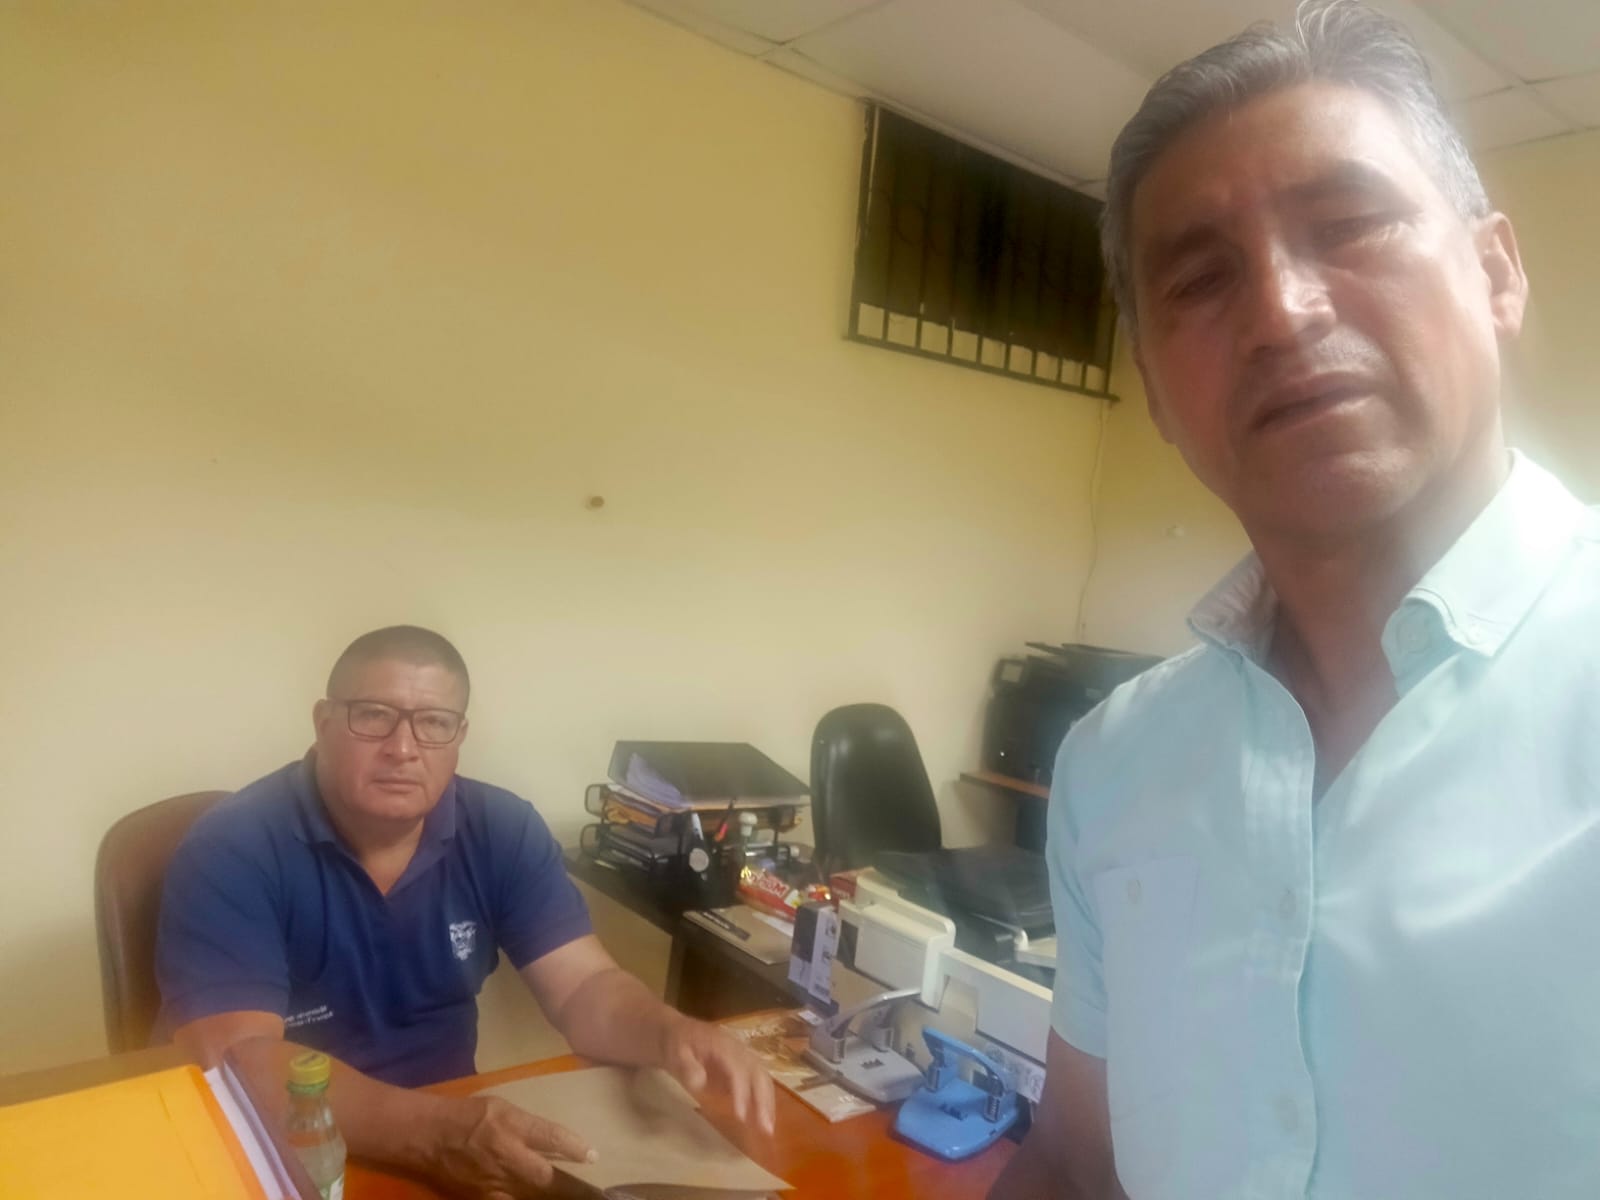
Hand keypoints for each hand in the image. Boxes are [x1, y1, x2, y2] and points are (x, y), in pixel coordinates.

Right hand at [427, 1094, 594, 1197]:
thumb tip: (558, 1142)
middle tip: (598, 1196)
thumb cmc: (467, 1115)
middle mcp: (506, 1157)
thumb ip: (530, 1126)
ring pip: (532, 1198)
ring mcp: (494, 1183)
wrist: (426, 1136)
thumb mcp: (503, 1108)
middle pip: (548, 1179)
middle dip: (575, 1189)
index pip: (551, 1137)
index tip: (594, 1157)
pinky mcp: (483, 1199)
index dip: (574, 1148)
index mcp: (511, 1126)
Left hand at [658, 1016, 776, 1134]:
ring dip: (768, 1103)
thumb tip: (700, 1082)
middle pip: (758, 1074)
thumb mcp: (674, 1053)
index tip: (740, 1116)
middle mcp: (738, 1049)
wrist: (675, 1033)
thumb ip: (686, 1067)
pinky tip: (762, 1118)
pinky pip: (758, 1082)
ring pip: (763, 1078)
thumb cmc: (675, 1045)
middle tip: (765, 1129)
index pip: (737, 1070)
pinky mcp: (742, 1065)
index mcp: (722, 1045)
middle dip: (763, 1101)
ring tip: (768, 1129)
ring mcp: (742, 1056)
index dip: (741, 1092)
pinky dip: (764, 1100)